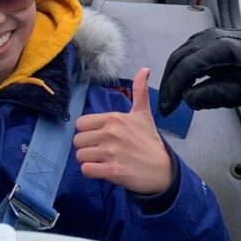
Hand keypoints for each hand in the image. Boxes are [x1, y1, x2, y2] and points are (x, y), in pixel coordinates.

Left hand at [74, 68, 171, 194]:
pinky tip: (103, 170)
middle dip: (87, 147)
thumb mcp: (144, 115)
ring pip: (80, 156)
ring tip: (102, 161)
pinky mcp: (112, 171)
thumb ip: (139, 92)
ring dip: (88, 160)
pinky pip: (86, 170)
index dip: (86, 132)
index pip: (80, 123)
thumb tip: (144, 69)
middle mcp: (110, 133)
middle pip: (78, 140)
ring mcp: (111, 152)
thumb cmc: (150, 141)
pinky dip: (91, 172)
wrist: (163, 169)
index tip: (98, 137)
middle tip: (100, 151)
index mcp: (114, 118)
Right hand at [158, 28, 240, 115]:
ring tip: (172, 97)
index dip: (173, 88)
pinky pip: (186, 51)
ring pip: (179, 54)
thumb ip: (213, 95)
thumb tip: (187, 97)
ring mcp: (207, 34)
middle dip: (169, 84)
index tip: (167, 107)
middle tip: (166, 107)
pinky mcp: (206, 36)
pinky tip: (181, 82)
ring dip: (172, 76)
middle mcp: (210, 37)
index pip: (186, 67)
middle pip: (178, 59)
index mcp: (220, 49)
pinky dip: (179, 67)